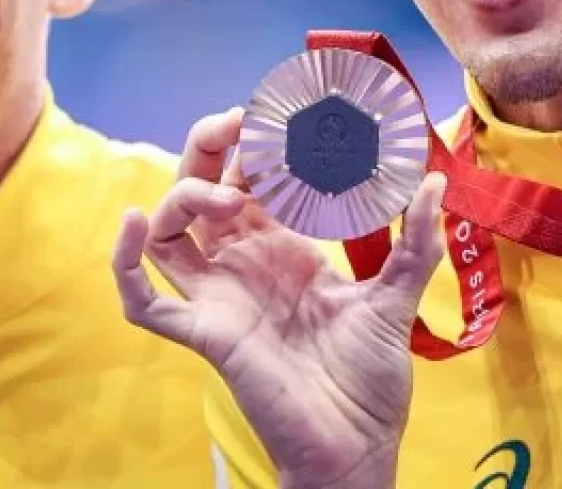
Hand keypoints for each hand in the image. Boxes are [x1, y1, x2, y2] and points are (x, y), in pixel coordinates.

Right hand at [111, 109, 445, 488]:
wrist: (357, 443)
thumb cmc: (370, 375)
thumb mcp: (395, 296)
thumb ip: (414, 241)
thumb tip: (435, 183)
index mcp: (285, 247)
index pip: (253, 180)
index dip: (256, 147)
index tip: (277, 118)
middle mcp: (244, 263)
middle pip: (202, 190)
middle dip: (209, 149)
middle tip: (236, 120)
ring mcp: (219, 296)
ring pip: (170, 231)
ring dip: (185, 196)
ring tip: (230, 195)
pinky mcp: (205, 333)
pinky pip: (143, 300)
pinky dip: (125, 261)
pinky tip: (135, 222)